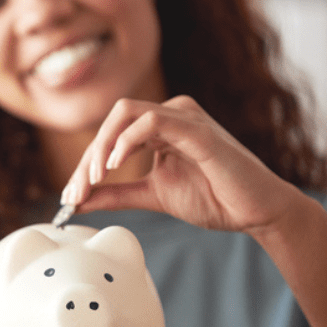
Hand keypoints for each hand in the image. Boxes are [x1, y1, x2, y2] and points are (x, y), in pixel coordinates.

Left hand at [63, 95, 300, 233]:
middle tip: (76, 192)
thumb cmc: (213, 198)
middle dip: (88, 158)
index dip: (85, 164)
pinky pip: (153, 121)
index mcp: (159, 126)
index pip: (110, 135)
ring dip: (101, 148)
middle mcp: (171, 114)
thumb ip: (115, 194)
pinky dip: (127, 141)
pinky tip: (115, 165)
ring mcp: (185, 118)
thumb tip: (77, 201)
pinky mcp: (198, 130)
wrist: (256, 212)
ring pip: (125, 115)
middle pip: (112, 121)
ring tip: (93, 179)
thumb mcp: (151, 195)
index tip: (71, 197)